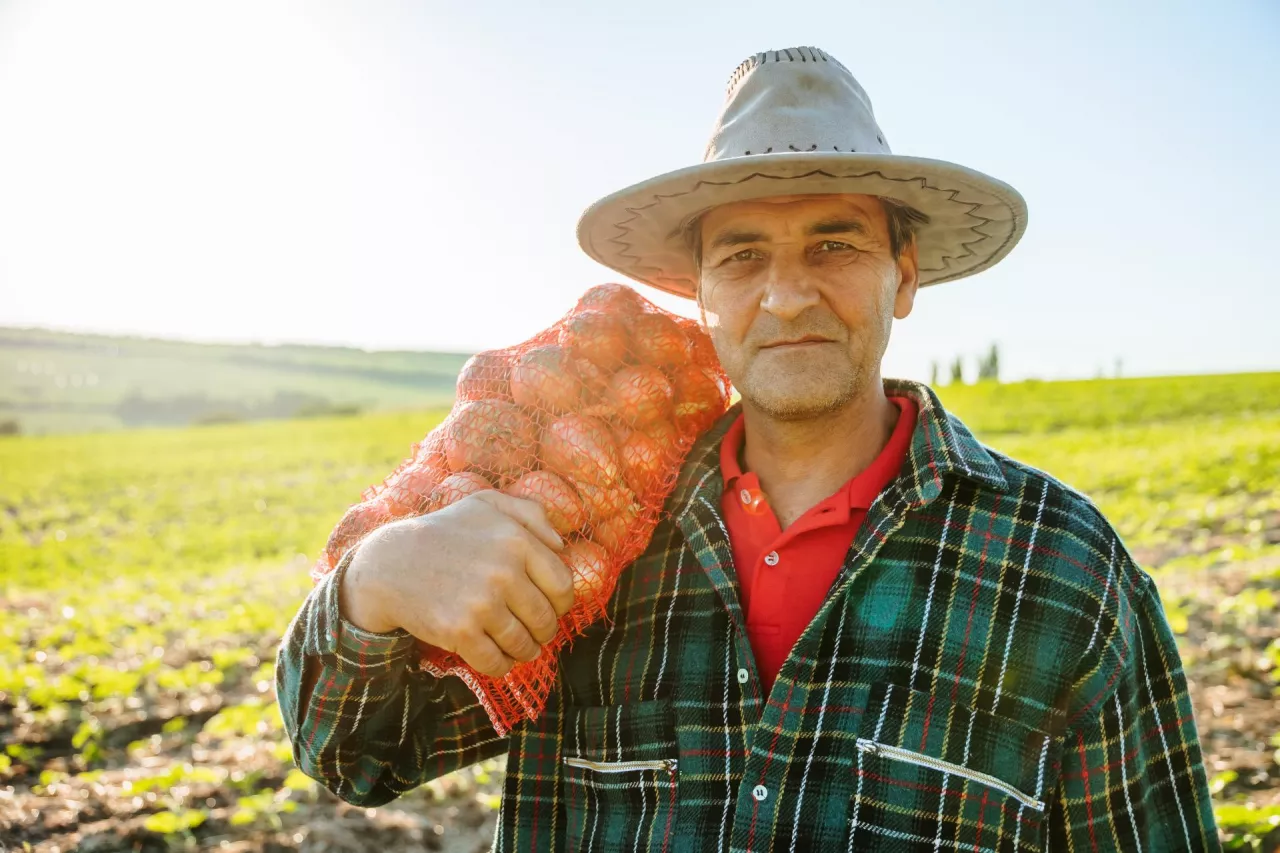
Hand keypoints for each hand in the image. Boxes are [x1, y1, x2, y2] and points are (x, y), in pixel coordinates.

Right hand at [339, 491, 574, 677]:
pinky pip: (496, 662)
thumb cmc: (445, 531)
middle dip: (543, 630)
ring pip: (524, 644)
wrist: (391, 562)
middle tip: (533, 631)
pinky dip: (500, 665)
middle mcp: (503, 572)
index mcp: (516, 540)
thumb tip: (561, 545)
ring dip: (524, 650)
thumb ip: (530, 513)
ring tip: (518, 646)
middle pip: (545, 619)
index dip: (561, 603)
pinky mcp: (460, 631)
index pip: (563, 585)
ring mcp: (481, 604)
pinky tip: (495, 656)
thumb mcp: (486, 504)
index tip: (550, 607)